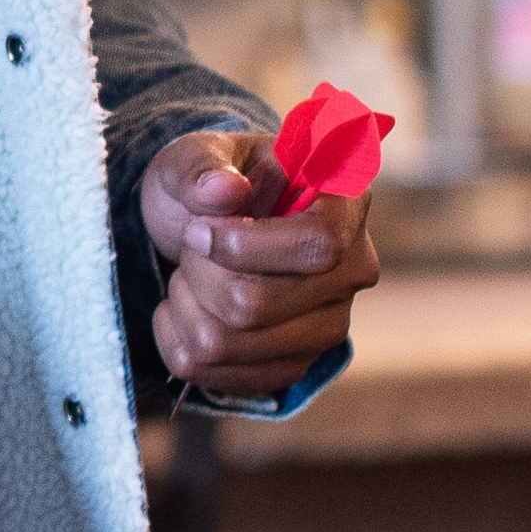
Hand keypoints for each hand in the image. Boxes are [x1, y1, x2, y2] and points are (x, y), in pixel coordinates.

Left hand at [137, 130, 382, 400]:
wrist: (204, 224)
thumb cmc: (209, 181)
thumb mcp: (194, 155)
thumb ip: (203, 165)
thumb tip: (226, 190)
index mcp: (345, 205)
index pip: (317, 245)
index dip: (244, 245)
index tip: (198, 229)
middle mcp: (352, 270)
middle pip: (256, 305)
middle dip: (198, 273)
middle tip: (190, 244)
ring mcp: (328, 325)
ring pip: (226, 344)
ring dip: (184, 305)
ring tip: (188, 274)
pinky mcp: (294, 364)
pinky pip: (215, 375)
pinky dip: (178, 341)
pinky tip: (185, 309)